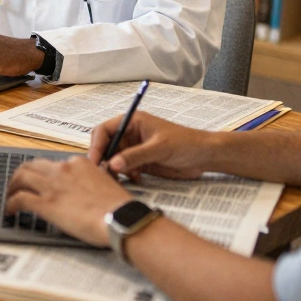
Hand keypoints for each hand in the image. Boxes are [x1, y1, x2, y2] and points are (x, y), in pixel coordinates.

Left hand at [4, 155, 131, 246]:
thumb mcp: (105, 183)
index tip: (40, 180)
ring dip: (12, 187)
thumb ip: (90, 181)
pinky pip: (20, 199)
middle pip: (32, 166)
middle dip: (22, 174)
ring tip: (9, 195)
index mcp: (78, 163)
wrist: (121, 218)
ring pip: (21, 178)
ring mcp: (52, 185)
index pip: (52, 164)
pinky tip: (10, 210)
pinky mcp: (46, 203)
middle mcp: (62, 169)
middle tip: (17, 184)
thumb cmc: (118, 207)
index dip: (43, 172)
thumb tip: (84, 189)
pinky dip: (11, 203)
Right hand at [88, 112, 217, 180]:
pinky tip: (137, 179)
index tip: (95, 161)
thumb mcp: (159, 148)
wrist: (205, 157)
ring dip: (116, 169)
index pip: (105, 130)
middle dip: (104, 159)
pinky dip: (125, 175)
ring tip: (127, 177)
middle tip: (106, 173)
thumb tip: (111, 165)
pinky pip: (124, 169)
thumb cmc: (186, 143)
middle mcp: (130, 134)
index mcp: (132, 121)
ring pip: (113, 159)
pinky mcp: (140, 162)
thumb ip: (135, 156)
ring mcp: (134, 149)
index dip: (97, 145)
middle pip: (106, 145)